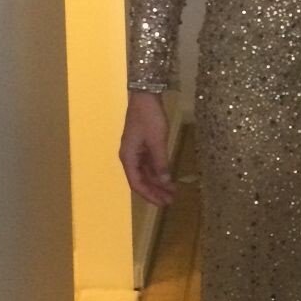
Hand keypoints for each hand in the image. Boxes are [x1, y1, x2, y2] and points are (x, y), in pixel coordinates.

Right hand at [119, 91, 176, 206]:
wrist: (145, 96)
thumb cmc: (149, 118)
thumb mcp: (157, 141)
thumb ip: (161, 163)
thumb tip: (165, 181)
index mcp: (128, 157)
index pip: (136, 183)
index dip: (149, 195)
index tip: (162, 203)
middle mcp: (130, 157)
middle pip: (141, 180)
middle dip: (155, 191)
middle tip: (170, 201)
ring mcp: (136, 151)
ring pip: (146, 173)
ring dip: (158, 183)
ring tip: (172, 192)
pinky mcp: (143, 146)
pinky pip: (149, 164)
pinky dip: (159, 172)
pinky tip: (169, 178)